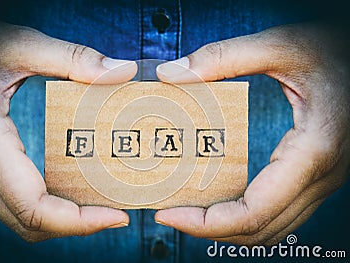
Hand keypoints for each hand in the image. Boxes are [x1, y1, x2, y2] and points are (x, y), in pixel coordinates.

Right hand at [0, 21, 136, 241]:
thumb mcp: (17, 44)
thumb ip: (71, 58)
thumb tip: (120, 74)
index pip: (33, 207)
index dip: (79, 222)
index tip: (116, 215)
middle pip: (29, 223)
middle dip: (77, 225)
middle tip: (115, 210)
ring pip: (21, 217)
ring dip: (63, 218)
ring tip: (100, 201)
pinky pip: (16, 200)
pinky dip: (49, 204)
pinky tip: (73, 185)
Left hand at [155, 22, 349, 244]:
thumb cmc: (334, 50)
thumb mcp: (281, 45)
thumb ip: (224, 57)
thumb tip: (170, 74)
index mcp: (312, 150)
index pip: (254, 212)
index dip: (206, 223)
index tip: (168, 213)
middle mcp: (321, 176)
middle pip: (258, 229)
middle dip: (208, 228)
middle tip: (170, 211)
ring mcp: (321, 179)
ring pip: (270, 228)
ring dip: (226, 226)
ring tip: (188, 208)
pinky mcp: (314, 175)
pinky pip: (278, 212)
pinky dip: (244, 215)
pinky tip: (219, 197)